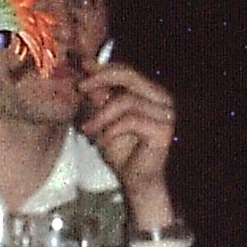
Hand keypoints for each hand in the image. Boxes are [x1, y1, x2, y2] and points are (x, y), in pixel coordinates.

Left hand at [75, 60, 178, 231]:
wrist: (138, 181)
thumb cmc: (123, 151)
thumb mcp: (104, 119)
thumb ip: (98, 97)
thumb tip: (84, 71)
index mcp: (150, 92)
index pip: (126, 70)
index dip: (103, 67)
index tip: (81, 65)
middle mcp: (162, 98)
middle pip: (130, 76)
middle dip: (101, 79)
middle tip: (80, 88)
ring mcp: (166, 113)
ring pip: (127, 100)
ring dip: (101, 115)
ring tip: (87, 130)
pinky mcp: (163, 130)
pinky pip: (131, 121)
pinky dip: (111, 131)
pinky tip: (101, 142)